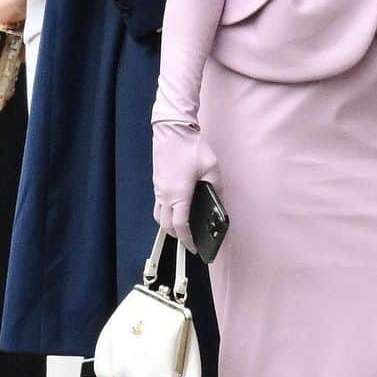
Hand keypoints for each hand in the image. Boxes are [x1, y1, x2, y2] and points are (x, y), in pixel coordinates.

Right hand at [152, 120, 219, 252]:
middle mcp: (164, 195)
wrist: (172, 129)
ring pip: (159, 216)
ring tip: (182, 227)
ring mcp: (158, 189)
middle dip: (178, 236)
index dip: (187, 240)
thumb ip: (216, 187)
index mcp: (178, 195)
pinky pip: (158, 205)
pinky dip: (165, 213)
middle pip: (166, 226)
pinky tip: (177, 208)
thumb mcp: (211, 168)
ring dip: (169, 226)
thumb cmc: (191, 147)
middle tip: (190, 239)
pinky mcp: (157, 182)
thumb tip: (219, 201)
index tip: (194, 247)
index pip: (180, 226)